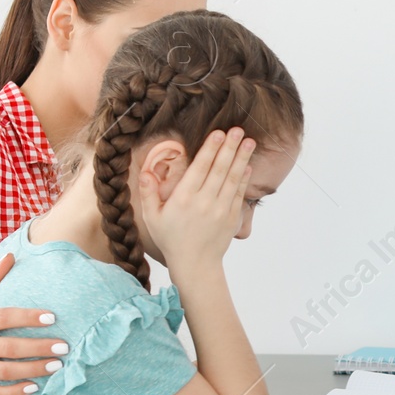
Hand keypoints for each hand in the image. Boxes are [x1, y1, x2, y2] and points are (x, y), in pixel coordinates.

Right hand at [0, 253, 68, 394]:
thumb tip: (11, 255)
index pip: (4, 317)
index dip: (28, 317)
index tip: (53, 317)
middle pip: (9, 347)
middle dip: (39, 347)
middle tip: (65, 347)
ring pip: (5, 371)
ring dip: (33, 369)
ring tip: (58, 365)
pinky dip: (16, 392)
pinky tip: (36, 387)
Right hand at [137, 128, 254, 277]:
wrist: (195, 264)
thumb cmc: (171, 239)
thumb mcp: (152, 217)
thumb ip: (148, 193)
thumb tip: (145, 171)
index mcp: (184, 199)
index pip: (200, 168)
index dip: (210, 148)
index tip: (218, 132)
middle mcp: (204, 202)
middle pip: (219, 169)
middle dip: (229, 147)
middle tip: (238, 129)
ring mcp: (220, 210)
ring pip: (232, 178)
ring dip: (241, 158)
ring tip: (249, 141)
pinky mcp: (231, 218)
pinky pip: (239, 193)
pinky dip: (244, 178)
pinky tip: (247, 164)